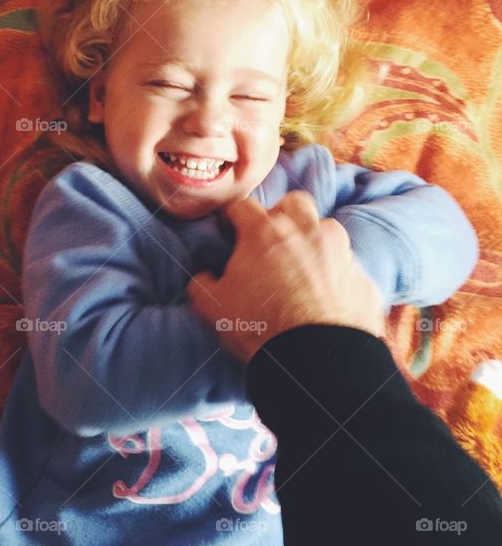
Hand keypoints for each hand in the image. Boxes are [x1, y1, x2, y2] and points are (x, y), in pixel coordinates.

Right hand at [187, 191, 384, 361]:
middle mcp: (305, 231)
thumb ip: (201, 284)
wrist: (317, 360)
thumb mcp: (213, 307)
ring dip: (313, 241)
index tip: (229, 231)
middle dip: (281, 214)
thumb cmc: (260, 327)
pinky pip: (346, 266)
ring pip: (326, 230)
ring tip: (301, 268)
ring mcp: (339, 252)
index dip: (232, 218)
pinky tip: (325, 295)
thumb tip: (203, 277)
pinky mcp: (361, 278)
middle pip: (293, 203)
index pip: (242, 206)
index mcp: (264, 232)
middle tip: (270, 240)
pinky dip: (335, 274)